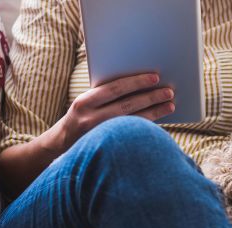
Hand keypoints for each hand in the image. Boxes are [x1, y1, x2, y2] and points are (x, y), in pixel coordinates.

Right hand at [48, 73, 174, 153]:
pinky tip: (161, 121)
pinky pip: (132, 135)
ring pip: (133, 122)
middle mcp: (90, 118)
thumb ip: (106, 95)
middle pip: (127, 105)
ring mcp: (99, 135)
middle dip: (151, 97)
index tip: (155, 77)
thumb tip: (140, 85)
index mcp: (84, 102)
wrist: (60, 146)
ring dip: (154, 112)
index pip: (114, 88)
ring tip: (171, 105)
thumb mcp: (87, 103)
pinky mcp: (106, 147)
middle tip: (169, 91)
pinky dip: (147, 127)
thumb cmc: (81, 118)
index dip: (136, 82)